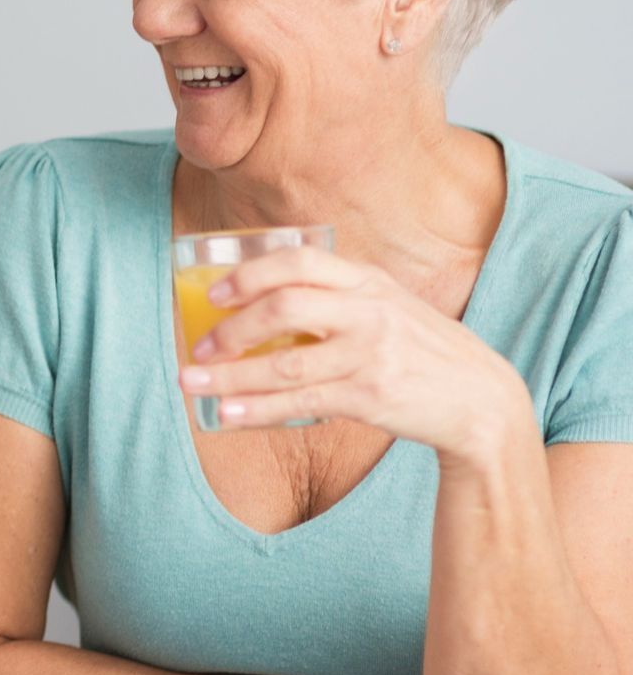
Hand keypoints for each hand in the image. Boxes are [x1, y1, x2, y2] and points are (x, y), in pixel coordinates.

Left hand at [178, 246, 527, 456]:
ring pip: (285, 363)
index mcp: (368, 281)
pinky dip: (257, 409)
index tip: (215, 294)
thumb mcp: (389, 306)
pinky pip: (300, 402)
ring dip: (230, 375)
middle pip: (285, 306)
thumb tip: (262, 301)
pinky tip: (227, 413)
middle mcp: (369, 311)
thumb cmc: (422, 351)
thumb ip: (339, 297)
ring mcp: (371, 354)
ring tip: (192, 381)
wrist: (482, 400)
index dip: (250, 274)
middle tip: (201, 346)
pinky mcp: (370, 396)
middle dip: (232, 327)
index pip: (301, 261)